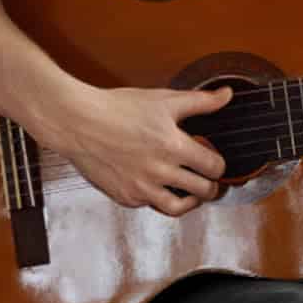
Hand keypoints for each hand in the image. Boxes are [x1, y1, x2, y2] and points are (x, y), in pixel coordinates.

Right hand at [44, 83, 232, 215]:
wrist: (76, 121)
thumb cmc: (117, 108)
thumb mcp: (164, 100)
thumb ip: (201, 101)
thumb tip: (227, 95)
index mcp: (174, 146)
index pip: (215, 167)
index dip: (218, 164)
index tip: (211, 158)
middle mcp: (160, 171)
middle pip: (204, 190)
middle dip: (211, 184)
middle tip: (207, 179)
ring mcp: (142, 187)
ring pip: (179, 207)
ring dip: (190, 200)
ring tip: (190, 192)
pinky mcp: (125, 196)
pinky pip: (151, 206)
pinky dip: (159, 198)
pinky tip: (159, 186)